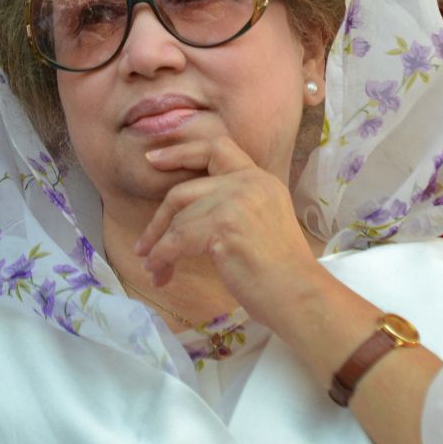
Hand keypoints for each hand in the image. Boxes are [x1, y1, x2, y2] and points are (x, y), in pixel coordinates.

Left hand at [135, 136, 323, 321]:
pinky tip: (160, 272)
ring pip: (178, 219)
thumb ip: (235, 204)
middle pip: (185, 189)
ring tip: (154, 267)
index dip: (181, 152)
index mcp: (260, 179)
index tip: (153, 159)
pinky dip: (162, 257)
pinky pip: (177, 240)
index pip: (216, 149)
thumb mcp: (263, 220)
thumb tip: (190, 213)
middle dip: (158, 217)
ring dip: (159, 246)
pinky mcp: (223, 228)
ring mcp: (236, 203)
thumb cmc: (282, 271)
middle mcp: (248, 183)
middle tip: (143, 242)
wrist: (299, 294)